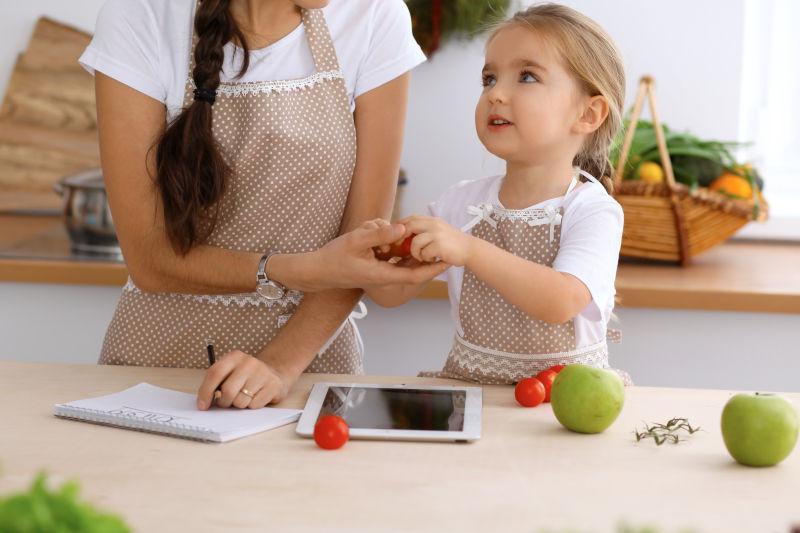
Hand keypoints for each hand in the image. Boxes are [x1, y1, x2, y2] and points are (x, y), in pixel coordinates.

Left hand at [196, 350, 291, 409]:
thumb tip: (203, 403)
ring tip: (244, 397)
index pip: (215, 373)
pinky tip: (256, 397)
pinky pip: (254, 406)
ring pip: (240, 401)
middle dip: (224, 402)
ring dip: (239, 405)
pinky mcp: (273, 385)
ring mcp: (263, 373)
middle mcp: (249, 362)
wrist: (274, 374)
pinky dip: (251, 406)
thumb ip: (216, 383)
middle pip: (228, 391)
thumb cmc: (246, 377)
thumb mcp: (231, 372)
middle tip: (227, 402)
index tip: (202, 405)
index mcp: (234, 357)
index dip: (205, 392)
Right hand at [305, 221, 448, 289]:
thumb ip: (379, 234)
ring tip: (398, 229)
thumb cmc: (334, 258)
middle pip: (411, 264)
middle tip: (437, 239)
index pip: (415, 275)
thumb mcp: (356, 241)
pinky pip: (389, 252)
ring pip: (399, 254)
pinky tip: (384, 231)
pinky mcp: (374, 264)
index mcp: (383, 274)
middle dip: (423, 252)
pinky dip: (389, 242)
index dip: (433, 269)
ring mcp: (379, 270)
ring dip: (401, 242)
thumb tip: (403, 228)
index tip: (448, 261)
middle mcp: (384, 274)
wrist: (318, 270)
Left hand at [399, 215, 474, 266]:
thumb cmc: (452, 242)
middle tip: (400, 248)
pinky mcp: (440, 246)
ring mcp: (437, 235)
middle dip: (402, 237)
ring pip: (415, 243)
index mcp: (432, 220)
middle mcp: (434, 224)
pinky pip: (424, 253)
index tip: (396, 236)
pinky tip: (432, 259)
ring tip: (424, 257)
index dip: (401, 226)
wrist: (470, 249)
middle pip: (410, 226)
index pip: (411, 218)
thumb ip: (425, 229)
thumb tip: (405, 232)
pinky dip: (426, 258)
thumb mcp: (438, 230)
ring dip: (416, 252)